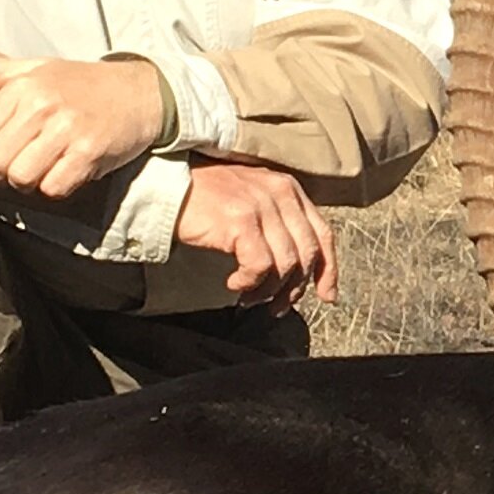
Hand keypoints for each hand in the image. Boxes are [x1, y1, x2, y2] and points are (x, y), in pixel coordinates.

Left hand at [0, 50, 167, 199]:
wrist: (140, 92)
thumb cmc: (85, 83)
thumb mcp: (40, 68)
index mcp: (25, 87)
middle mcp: (42, 107)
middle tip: (11, 175)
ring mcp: (67, 130)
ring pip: (22, 177)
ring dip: (25, 185)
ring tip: (36, 176)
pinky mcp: (89, 152)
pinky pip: (54, 187)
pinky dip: (53, 189)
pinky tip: (60, 177)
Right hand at [177, 160, 337, 308]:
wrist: (166, 186)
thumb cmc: (205, 200)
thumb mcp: (252, 202)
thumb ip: (278, 226)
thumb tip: (298, 272)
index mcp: (288, 189)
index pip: (323, 233)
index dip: (328, 269)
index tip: (326, 296)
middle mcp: (280, 193)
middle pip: (307, 253)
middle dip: (296, 288)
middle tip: (278, 307)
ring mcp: (262, 206)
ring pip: (286, 264)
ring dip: (269, 290)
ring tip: (249, 298)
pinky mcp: (241, 221)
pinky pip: (260, 266)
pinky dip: (249, 283)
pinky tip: (233, 283)